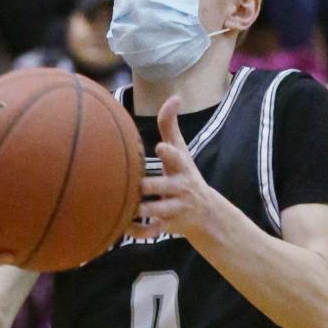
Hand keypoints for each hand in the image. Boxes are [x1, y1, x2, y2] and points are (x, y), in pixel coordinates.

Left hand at [133, 97, 221, 242]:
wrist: (204, 213)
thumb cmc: (183, 175)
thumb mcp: (181, 151)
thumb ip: (171, 125)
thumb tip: (175, 96)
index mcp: (181, 167)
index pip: (177, 158)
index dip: (168, 154)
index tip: (160, 149)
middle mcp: (180, 188)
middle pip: (164, 187)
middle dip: (150, 187)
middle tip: (138, 185)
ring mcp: (175, 208)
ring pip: (157, 211)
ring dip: (142, 210)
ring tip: (127, 206)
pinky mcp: (169, 226)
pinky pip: (152, 230)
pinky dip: (138, 231)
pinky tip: (123, 226)